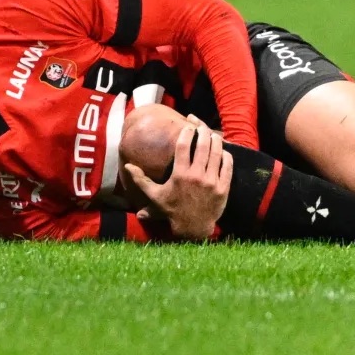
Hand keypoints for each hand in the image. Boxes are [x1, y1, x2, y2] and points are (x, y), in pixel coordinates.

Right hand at [124, 117, 233, 238]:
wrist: (193, 228)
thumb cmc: (172, 210)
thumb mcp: (154, 196)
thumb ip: (140, 180)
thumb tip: (127, 166)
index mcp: (180, 175)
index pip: (183, 146)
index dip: (186, 133)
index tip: (188, 126)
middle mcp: (196, 176)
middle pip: (203, 146)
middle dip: (203, 131)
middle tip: (201, 127)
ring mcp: (212, 182)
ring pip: (217, 153)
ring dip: (215, 140)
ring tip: (212, 134)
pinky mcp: (223, 188)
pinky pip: (227, 166)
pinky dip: (226, 155)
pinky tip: (223, 150)